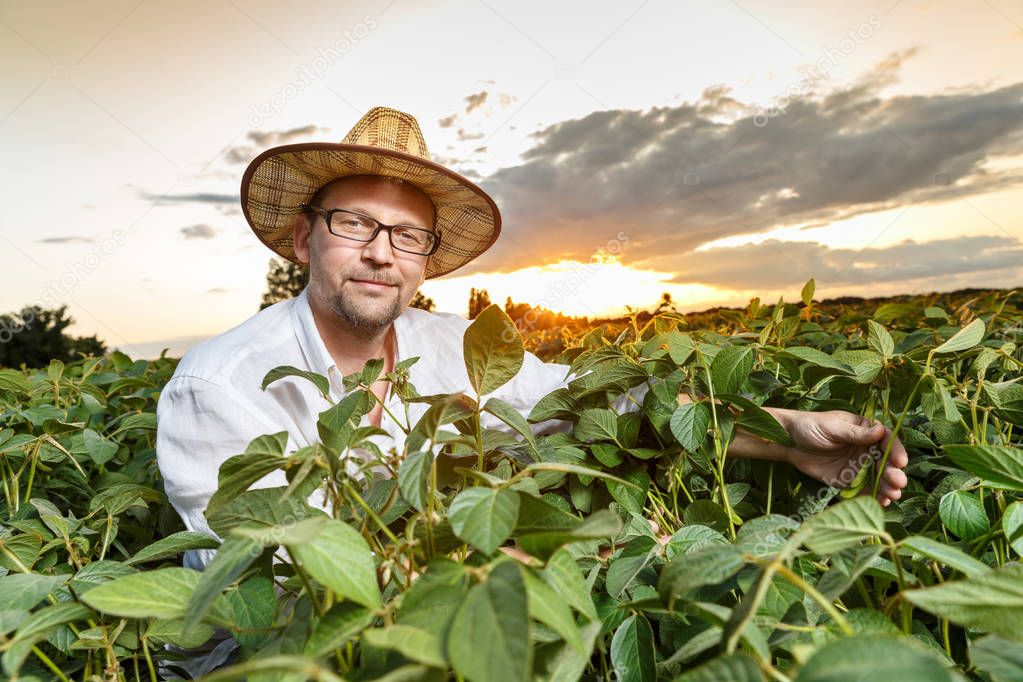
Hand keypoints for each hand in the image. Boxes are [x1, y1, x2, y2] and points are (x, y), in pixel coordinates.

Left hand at [779, 409, 908, 506]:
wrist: (789, 443)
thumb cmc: (810, 426)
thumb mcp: (832, 427)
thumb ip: (855, 433)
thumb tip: (880, 430)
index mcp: (865, 430)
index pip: (886, 439)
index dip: (895, 450)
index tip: (900, 462)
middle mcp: (866, 448)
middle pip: (885, 461)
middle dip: (893, 472)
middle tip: (898, 482)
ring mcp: (858, 465)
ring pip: (878, 477)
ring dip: (887, 486)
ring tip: (893, 495)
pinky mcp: (848, 479)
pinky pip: (864, 489)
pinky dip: (873, 496)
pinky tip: (881, 502)